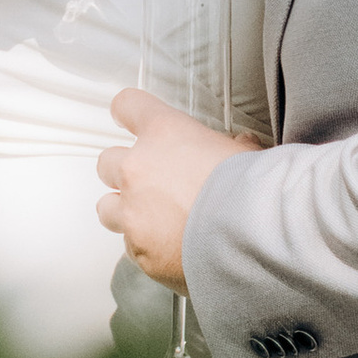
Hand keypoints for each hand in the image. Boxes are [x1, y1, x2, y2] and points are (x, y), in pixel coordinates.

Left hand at [96, 87, 252, 293]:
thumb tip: (240, 148)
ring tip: (154, 220)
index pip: (128, 105)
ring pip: (107, 208)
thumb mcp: (245, 153)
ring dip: (126, 212)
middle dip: (126, 172)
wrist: (250, 239)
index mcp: (164, 133)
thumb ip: (230, 147)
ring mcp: (132, 213)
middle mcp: (138, 170)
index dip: (128, 112)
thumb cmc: (251, 191)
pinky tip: (173, 249)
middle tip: (151, 182)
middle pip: (107, 162)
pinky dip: (148, 248)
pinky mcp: (140, 251)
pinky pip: (133, 247)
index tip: (126, 117)